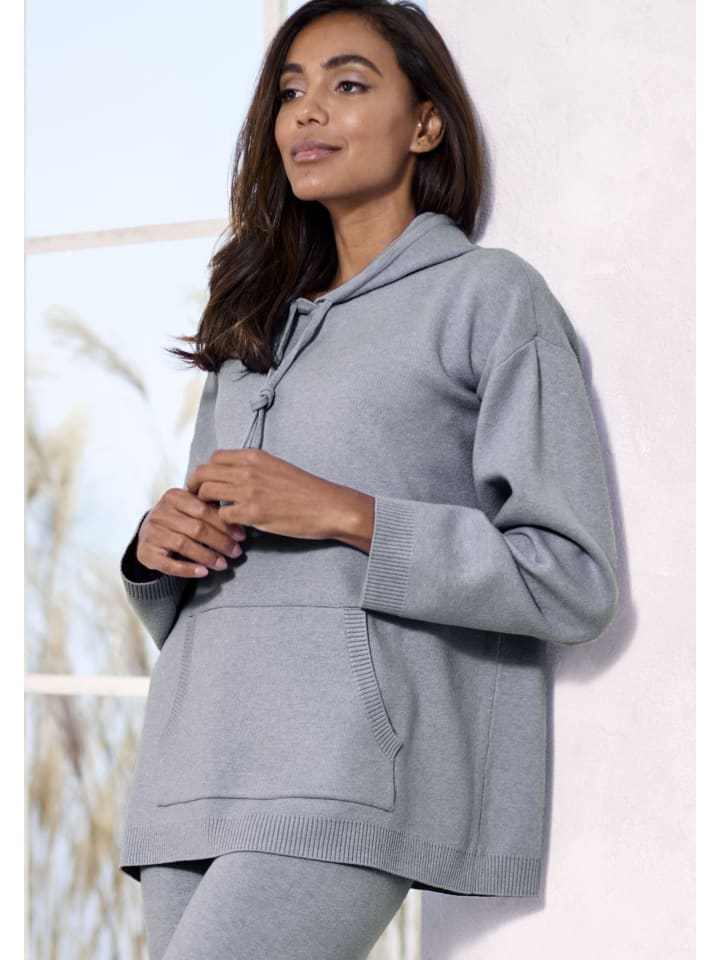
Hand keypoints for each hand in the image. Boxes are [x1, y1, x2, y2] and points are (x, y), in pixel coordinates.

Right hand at [136, 487, 246, 577]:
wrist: (148, 532)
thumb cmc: (176, 519)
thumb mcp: (190, 508)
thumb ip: (210, 509)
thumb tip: (238, 520)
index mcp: (174, 497)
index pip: (203, 510)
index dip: (224, 524)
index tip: (240, 536)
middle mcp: (161, 513)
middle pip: (196, 528)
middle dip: (220, 542)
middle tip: (235, 552)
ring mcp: (151, 532)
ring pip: (184, 545)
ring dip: (207, 556)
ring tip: (222, 564)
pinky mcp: (146, 552)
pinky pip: (169, 564)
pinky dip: (187, 569)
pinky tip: (203, 572)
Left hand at [187, 448, 374, 551]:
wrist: (327, 505)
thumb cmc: (305, 490)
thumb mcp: (277, 468)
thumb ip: (253, 469)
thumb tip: (233, 477)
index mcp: (254, 457)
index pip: (214, 458)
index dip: (204, 471)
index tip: (204, 483)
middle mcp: (248, 470)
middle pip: (203, 473)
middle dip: (194, 487)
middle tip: (196, 500)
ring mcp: (249, 491)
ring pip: (207, 493)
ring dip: (205, 506)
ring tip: (212, 516)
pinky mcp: (253, 512)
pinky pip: (222, 515)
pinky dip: (222, 523)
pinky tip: (232, 528)